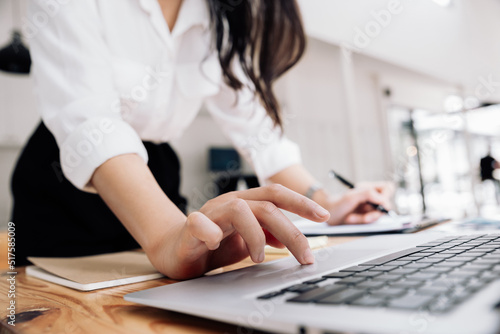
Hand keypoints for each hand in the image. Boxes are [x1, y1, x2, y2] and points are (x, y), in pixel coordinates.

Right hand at [150, 184, 329, 278]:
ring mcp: (210, 212)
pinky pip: (201, 224)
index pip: (276, 194)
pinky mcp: (190, 227)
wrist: (175, 250)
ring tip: (260, 258)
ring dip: (256, 235)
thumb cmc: (213, 244)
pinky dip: (212, 233)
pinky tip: (218, 244)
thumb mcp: (247, 241)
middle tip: (306, 256)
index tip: (324, 216)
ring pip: (239, 209)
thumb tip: (290, 240)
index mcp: (245, 202)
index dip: (301, 203)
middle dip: (291, 230)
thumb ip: (267, 235)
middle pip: (266, 206)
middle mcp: (229, 202)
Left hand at [325, 182, 393, 225]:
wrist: (326, 214)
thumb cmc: (337, 203)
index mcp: (368, 188)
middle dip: (374, 213)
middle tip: (365, 218)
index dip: (385, 197)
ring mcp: (368, 208)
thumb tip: (384, 201)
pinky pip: (369, 222)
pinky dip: (360, 222)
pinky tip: (350, 219)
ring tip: (351, 218)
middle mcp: (370, 197)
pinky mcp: (364, 217)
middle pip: (385, 206)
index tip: (378, 204)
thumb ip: (369, 194)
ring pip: (377, 216)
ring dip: (364, 219)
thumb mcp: (352, 197)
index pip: (388, 188)